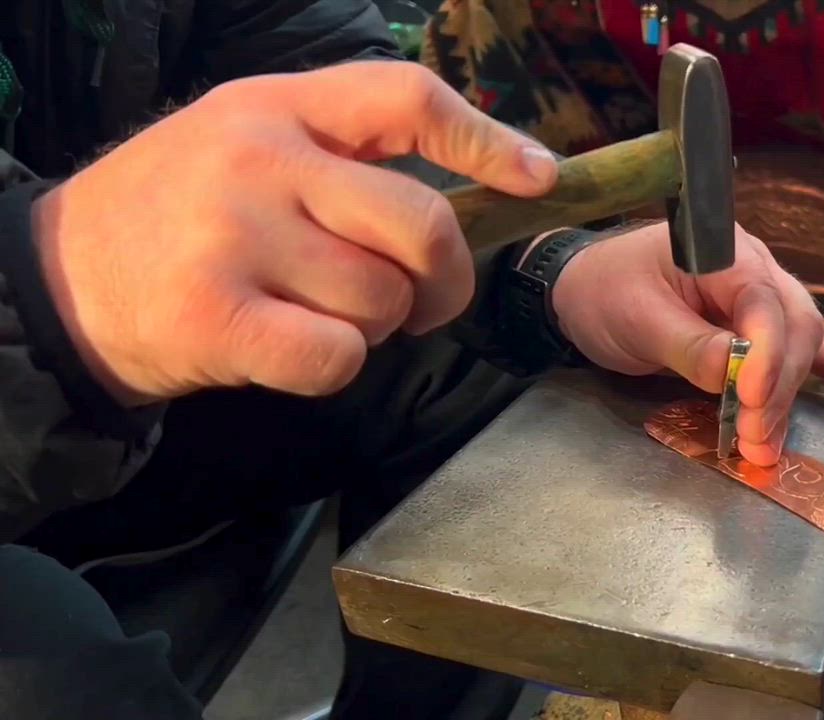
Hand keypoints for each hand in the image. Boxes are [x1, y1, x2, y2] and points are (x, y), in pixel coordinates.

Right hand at [32, 61, 557, 405]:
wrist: (60, 278)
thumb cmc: (179, 212)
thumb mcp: (248, 142)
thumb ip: (343, 153)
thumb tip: (470, 194)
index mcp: (277, 105)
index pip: (406, 99)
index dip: (486, 140)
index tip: (538, 176)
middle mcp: (259, 160)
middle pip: (421, 225)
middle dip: (446, 279)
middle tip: (426, 300)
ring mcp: (235, 237)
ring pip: (384, 301)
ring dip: (378, 325)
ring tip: (322, 311)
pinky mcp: (216, 317)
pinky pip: (339, 357)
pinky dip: (337, 366)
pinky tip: (294, 348)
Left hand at [553, 222, 823, 465]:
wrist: (582, 288)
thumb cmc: (604, 290)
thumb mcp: (635, 316)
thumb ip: (688, 344)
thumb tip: (736, 375)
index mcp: (723, 251)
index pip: (764, 304)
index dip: (765, 355)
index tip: (748, 399)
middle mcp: (753, 271)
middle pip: (792, 330)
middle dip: (777, 389)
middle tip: (752, 439)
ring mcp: (760, 299)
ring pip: (799, 347)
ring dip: (789, 398)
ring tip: (769, 445)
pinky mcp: (756, 329)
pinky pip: (805, 347)